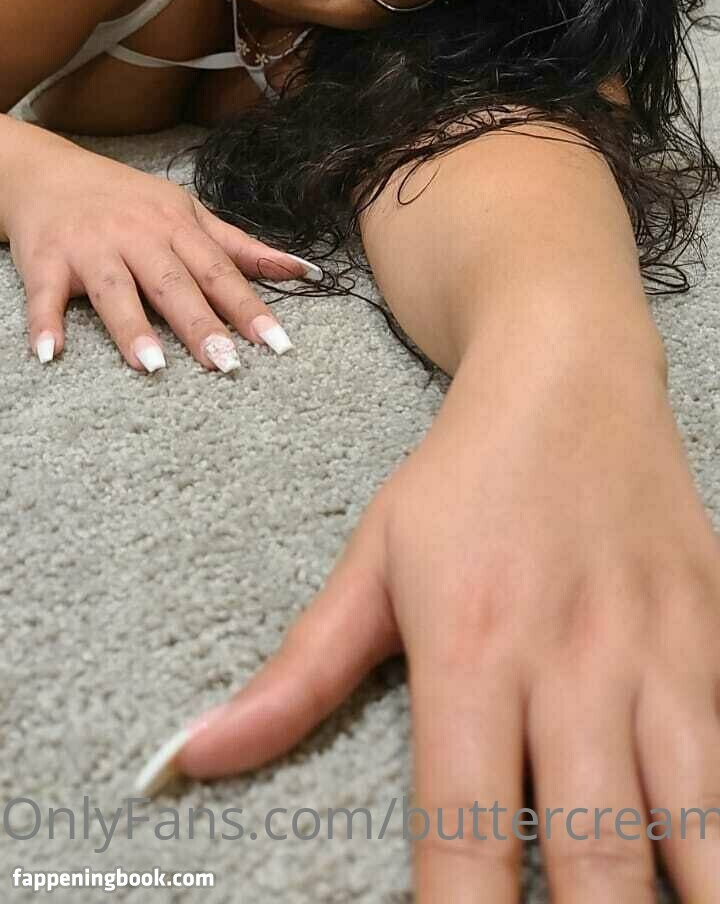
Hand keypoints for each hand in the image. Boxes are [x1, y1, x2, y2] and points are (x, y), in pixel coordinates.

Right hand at [5, 126, 319, 371]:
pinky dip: (45, 324)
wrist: (49, 172)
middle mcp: (136, 236)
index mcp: (175, 226)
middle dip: (201, 324)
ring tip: (154, 367)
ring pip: (115, 291)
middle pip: (173, 284)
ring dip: (132, 328)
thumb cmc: (127, 200)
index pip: (219, 272)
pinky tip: (50, 354)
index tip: (277, 344)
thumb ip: (240, 247)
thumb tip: (303, 270)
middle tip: (227, 364)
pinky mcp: (45, 261)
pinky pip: (45, 296)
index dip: (249, 308)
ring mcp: (90, 248)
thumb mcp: (187, 213)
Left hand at [147, 350, 719, 902]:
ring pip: (699, 814)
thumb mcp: (373, 559)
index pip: (466, 835)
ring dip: (688, 892)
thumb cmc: (466, 474)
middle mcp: (573, 663)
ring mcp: (661, 652)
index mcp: (472, 650)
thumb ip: (300, 673)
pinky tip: (710, 859)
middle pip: (597, 857)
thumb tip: (196, 756)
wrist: (570, 368)